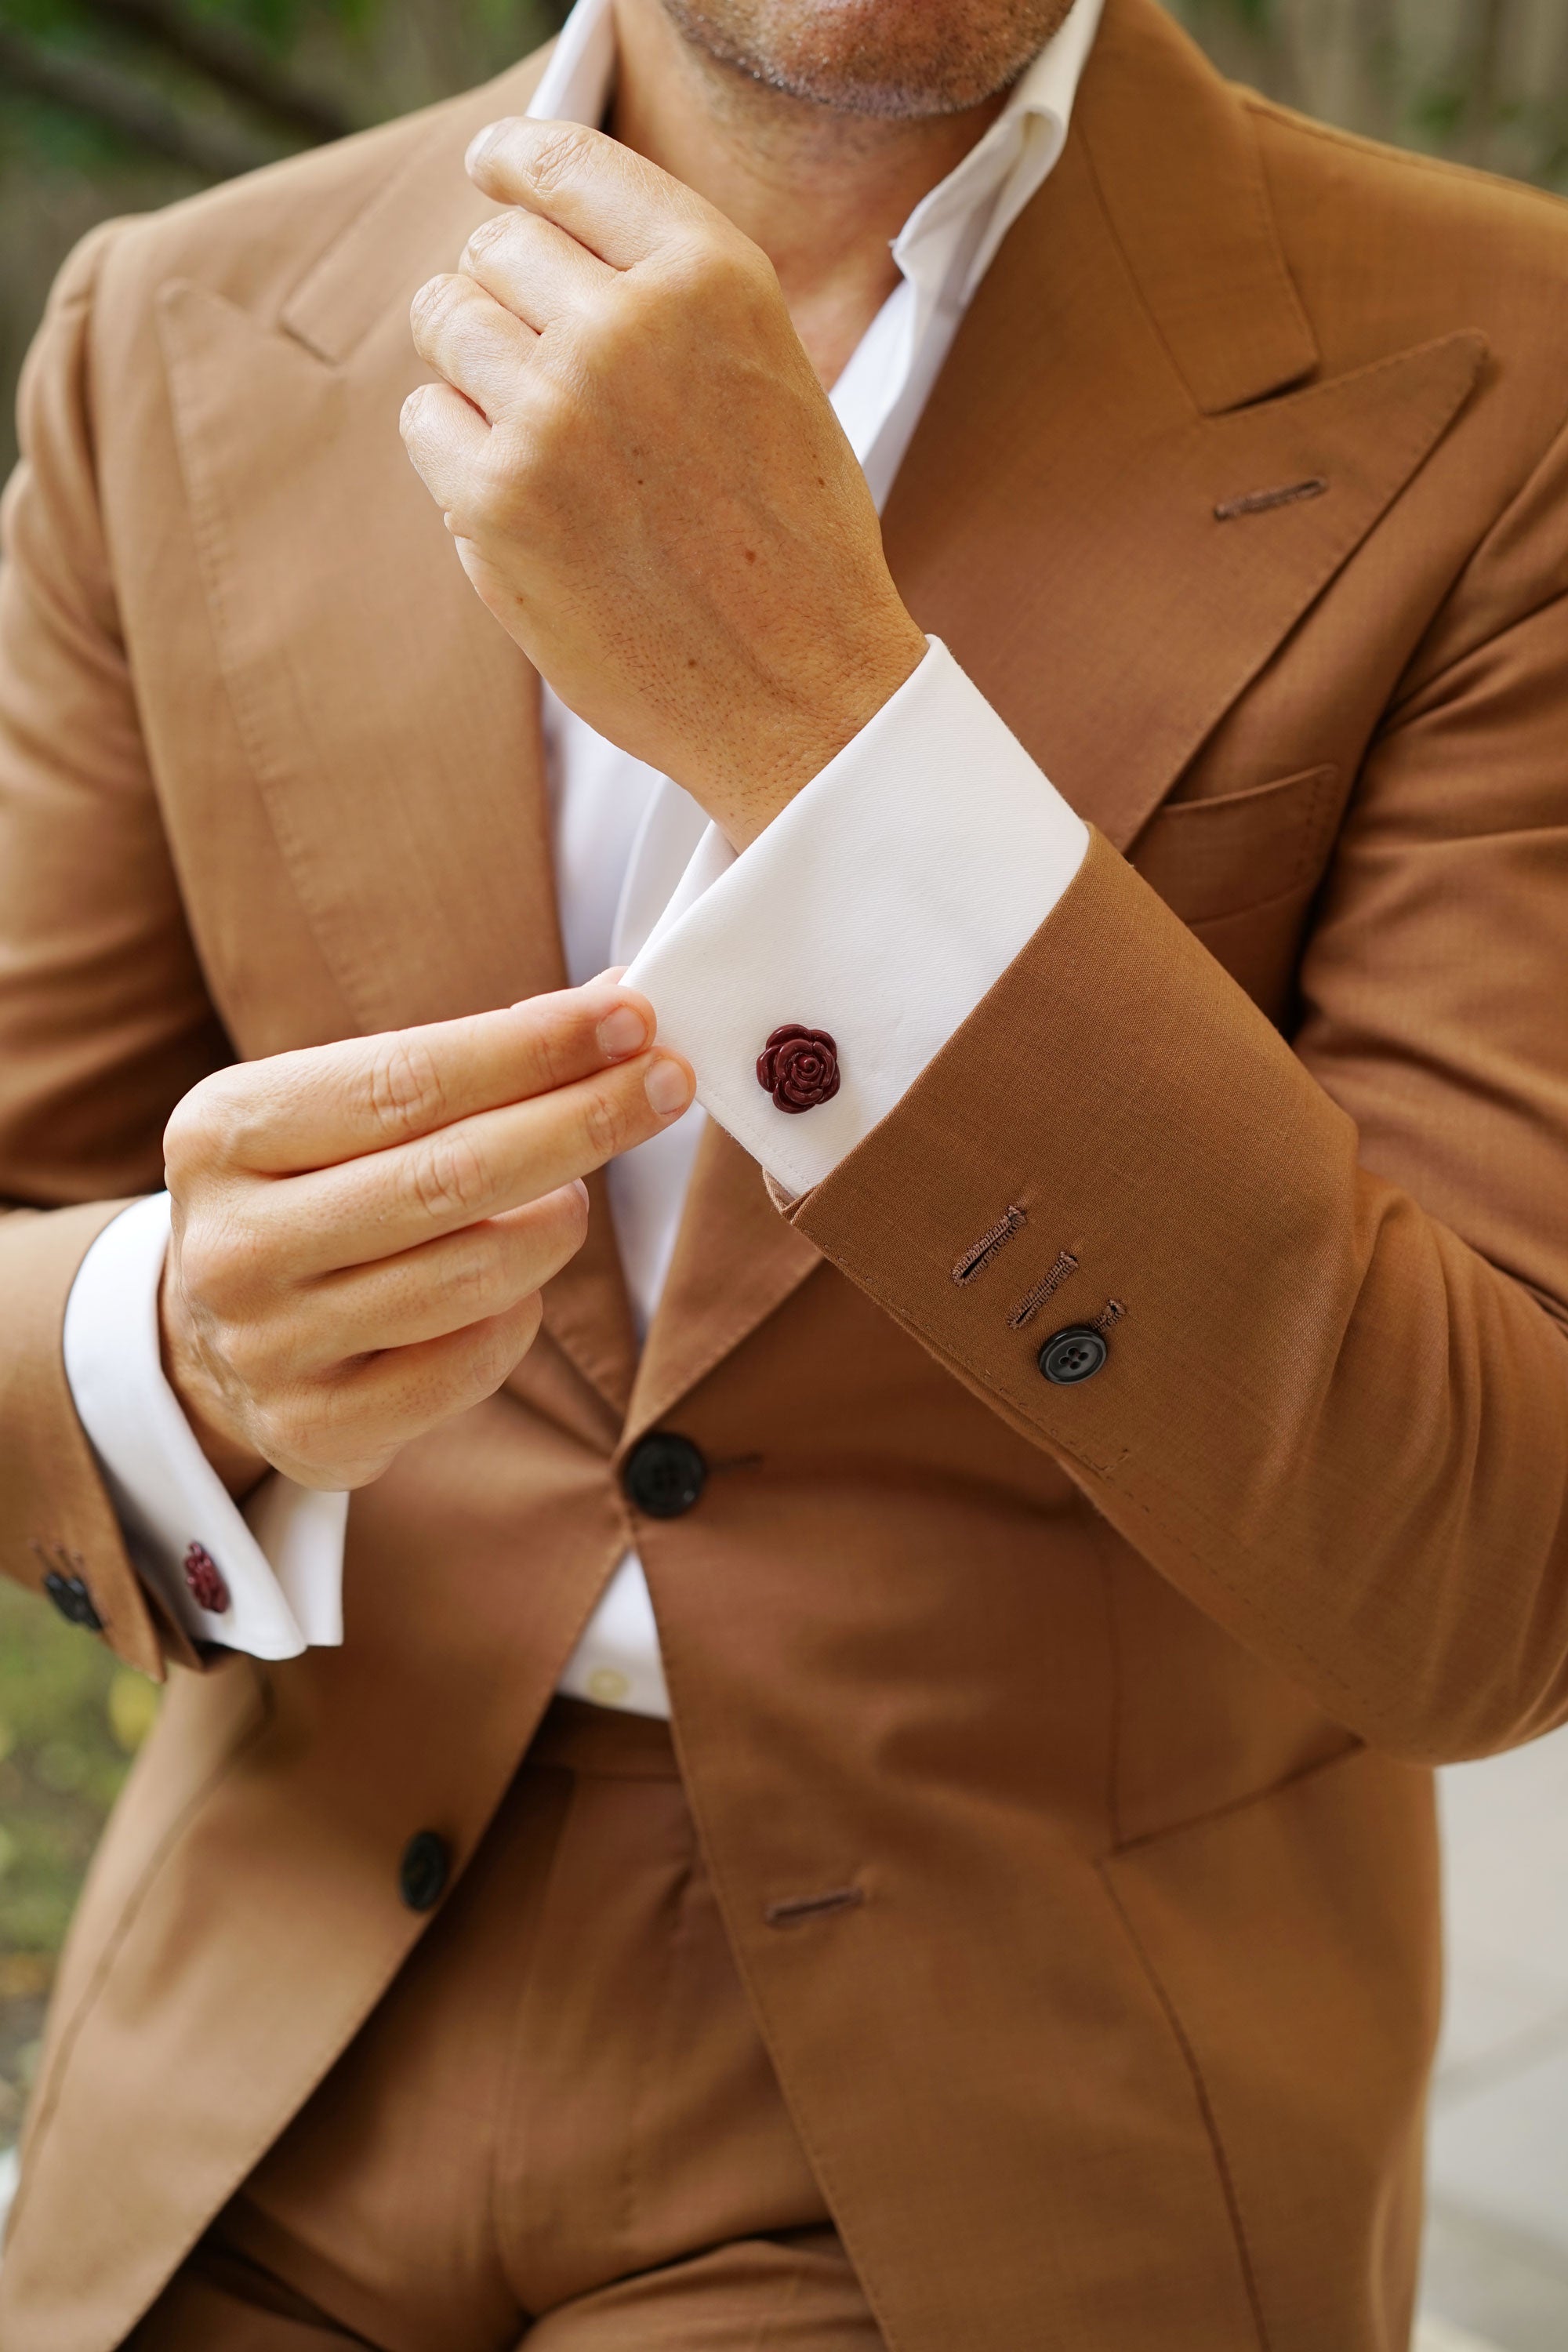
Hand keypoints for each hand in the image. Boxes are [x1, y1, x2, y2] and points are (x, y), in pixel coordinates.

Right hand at [159, 981, 691, 1493]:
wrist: (213, 1337)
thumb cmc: (311, 1193)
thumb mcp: (341, 1111)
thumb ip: (465, 1064)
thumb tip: (616, 1005)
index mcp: (223, 1132)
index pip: (408, 1080)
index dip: (533, 1048)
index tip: (633, 1016)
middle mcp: (232, 1243)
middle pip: (452, 1176)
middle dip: (583, 1121)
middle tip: (668, 1085)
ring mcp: (267, 1346)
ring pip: (474, 1275)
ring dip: (556, 1225)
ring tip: (571, 1198)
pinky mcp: (315, 1429)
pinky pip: (471, 1363)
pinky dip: (520, 1315)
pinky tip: (519, 1286)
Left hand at [400, 117, 927, 847]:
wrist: (799, 692)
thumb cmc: (790, 541)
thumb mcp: (769, 369)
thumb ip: (670, 290)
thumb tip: (532, 228)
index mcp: (711, 276)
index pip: (565, 161)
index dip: (513, 163)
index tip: (491, 172)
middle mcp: (627, 326)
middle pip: (494, 246)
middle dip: (505, 294)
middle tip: (548, 370)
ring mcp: (552, 412)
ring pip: (445, 320)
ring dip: (473, 367)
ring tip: (542, 437)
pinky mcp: (496, 501)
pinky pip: (425, 419)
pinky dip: (456, 452)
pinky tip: (527, 500)